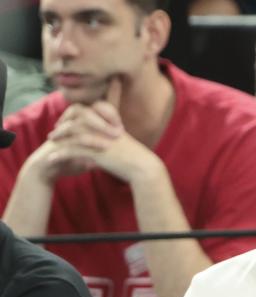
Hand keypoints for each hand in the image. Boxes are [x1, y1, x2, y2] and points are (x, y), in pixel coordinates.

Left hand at [44, 78, 162, 183]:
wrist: (142, 167)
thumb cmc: (132, 154)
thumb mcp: (119, 138)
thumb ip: (104, 131)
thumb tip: (91, 131)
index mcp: (107, 119)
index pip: (83, 109)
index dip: (70, 114)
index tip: (63, 122)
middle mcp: (102, 125)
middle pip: (75, 115)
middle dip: (62, 122)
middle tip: (54, 133)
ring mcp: (99, 137)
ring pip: (71, 131)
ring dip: (58, 137)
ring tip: (50, 143)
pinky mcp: (97, 151)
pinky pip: (72, 150)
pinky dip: (60, 154)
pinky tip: (52, 158)